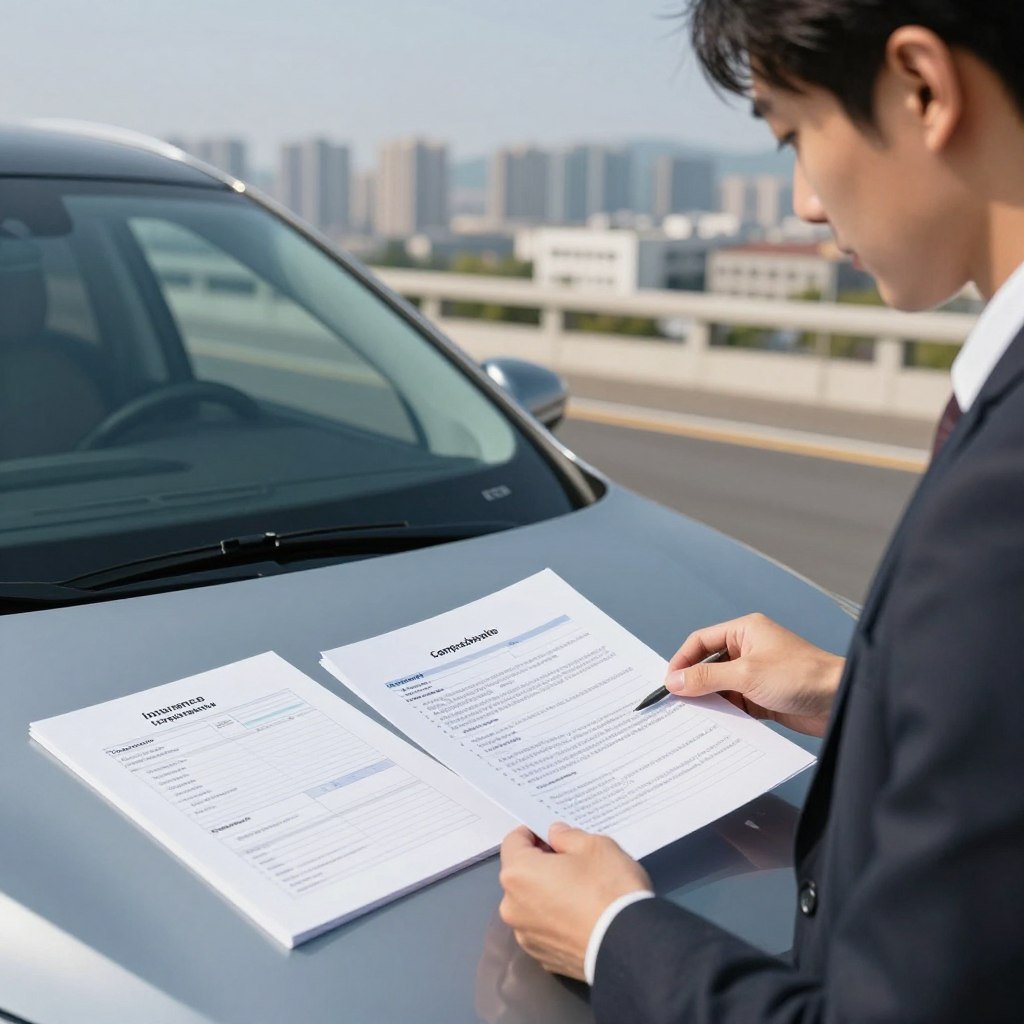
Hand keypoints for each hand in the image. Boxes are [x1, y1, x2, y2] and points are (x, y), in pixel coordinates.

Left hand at [498, 822, 650, 980]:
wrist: (631, 947)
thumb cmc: (608, 888)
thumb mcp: (594, 845)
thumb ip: (567, 836)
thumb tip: (554, 836)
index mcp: (517, 874)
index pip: (513, 842)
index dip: (533, 833)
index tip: (554, 836)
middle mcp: (512, 907)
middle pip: (520, 874)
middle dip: (541, 864)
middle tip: (573, 862)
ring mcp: (526, 937)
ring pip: (531, 904)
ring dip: (547, 893)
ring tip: (580, 893)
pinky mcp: (543, 959)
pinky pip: (544, 929)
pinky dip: (556, 920)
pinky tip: (582, 918)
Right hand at [664, 613, 843, 737]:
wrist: (839, 700)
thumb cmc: (800, 675)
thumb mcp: (746, 674)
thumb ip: (707, 677)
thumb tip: (675, 681)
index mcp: (744, 632)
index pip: (702, 642)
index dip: (682, 660)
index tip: (669, 682)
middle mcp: (749, 650)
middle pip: (709, 665)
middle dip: (693, 683)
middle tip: (676, 702)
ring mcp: (756, 675)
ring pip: (721, 687)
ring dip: (710, 701)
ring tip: (692, 717)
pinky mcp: (764, 697)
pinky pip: (735, 704)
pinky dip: (725, 713)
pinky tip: (715, 725)